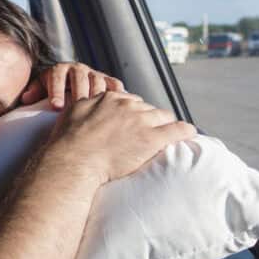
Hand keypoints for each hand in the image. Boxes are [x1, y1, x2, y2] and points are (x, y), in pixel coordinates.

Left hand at [20, 62, 123, 109]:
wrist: (68, 85)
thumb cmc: (51, 91)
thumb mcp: (40, 89)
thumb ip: (33, 91)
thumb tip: (26, 98)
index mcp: (59, 69)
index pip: (57, 76)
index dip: (57, 91)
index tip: (56, 107)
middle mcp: (78, 69)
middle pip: (79, 77)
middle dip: (78, 93)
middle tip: (77, 109)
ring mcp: (93, 73)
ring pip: (97, 80)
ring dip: (97, 95)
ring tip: (97, 112)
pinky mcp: (107, 80)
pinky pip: (115, 84)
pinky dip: (117, 93)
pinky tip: (118, 106)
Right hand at [43, 91, 195, 185]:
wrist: (74, 160)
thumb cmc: (68, 142)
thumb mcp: (73, 113)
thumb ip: (85, 105)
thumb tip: (86, 105)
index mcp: (109, 98)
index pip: (129, 100)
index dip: (131, 113)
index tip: (130, 124)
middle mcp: (127, 105)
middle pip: (146, 107)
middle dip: (147, 118)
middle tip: (145, 133)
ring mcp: (141, 121)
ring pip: (164, 116)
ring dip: (164, 124)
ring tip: (167, 135)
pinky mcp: (152, 138)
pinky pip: (178, 130)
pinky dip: (185, 131)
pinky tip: (190, 134)